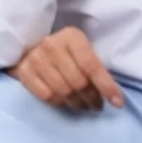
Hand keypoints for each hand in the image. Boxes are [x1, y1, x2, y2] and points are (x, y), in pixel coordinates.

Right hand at [8, 27, 124, 111]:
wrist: (30, 46)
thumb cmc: (65, 51)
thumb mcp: (82, 51)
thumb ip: (96, 68)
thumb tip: (114, 97)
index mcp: (71, 37)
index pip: (91, 66)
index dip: (106, 86)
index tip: (117, 103)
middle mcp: (51, 45)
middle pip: (77, 81)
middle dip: (91, 98)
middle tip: (96, 105)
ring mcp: (35, 58)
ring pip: (62, 91)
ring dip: (77, 103)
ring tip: (83, 105)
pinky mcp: (24, 71)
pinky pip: (46, 96)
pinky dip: (59, 103)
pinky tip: (64, 101)